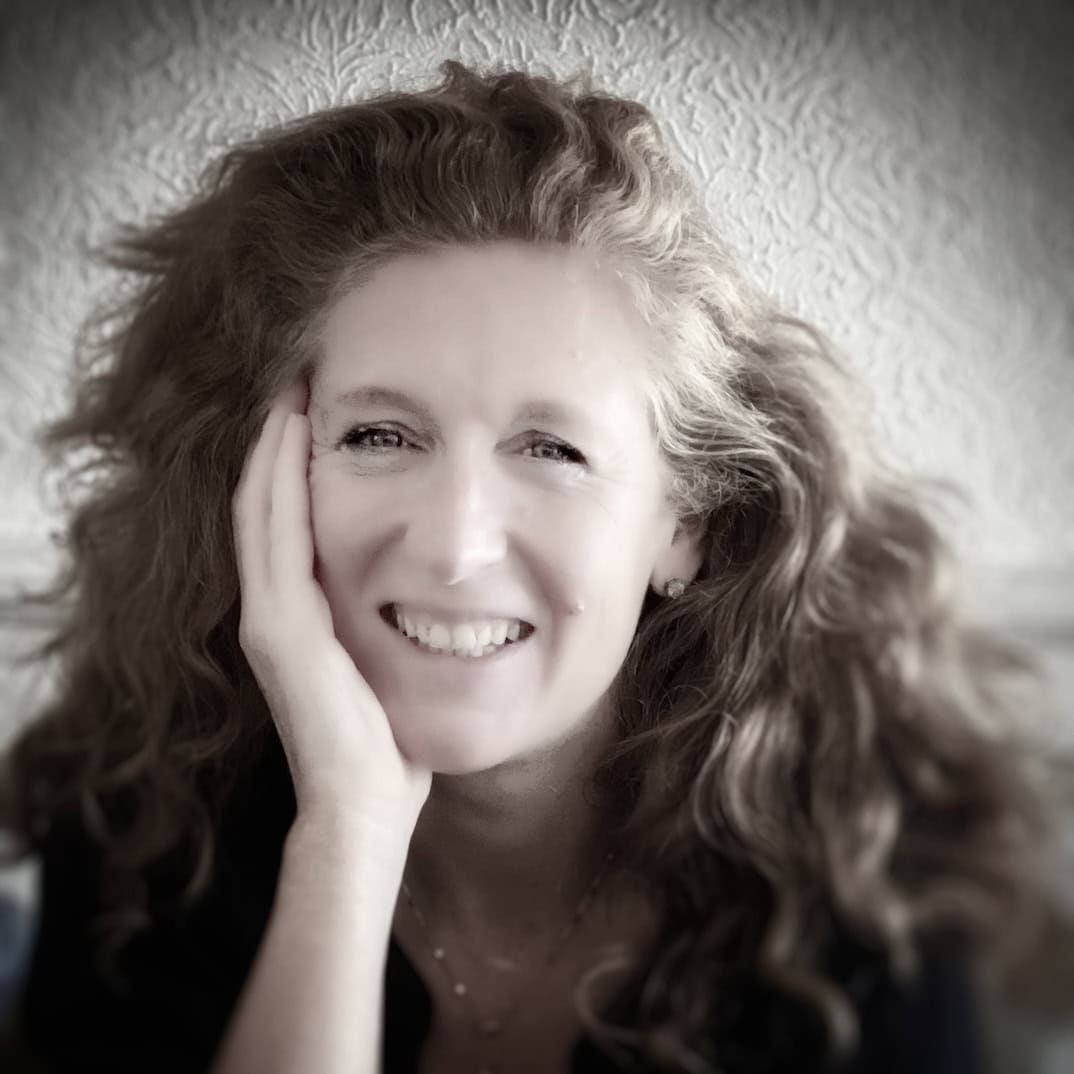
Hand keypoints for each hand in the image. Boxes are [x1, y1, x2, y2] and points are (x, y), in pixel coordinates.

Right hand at [231, 378, 431, 837]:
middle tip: (297, 382)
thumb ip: (383, 621)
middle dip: (278, 443)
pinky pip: (275, 536)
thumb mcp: (383, 662)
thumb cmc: (385, 742)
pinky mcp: (279, 627)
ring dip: (274, 449)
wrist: (364, 803)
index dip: (290, 467)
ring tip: (293, 394)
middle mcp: (270, 608)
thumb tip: (430, 588)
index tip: (314, 414)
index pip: (282, 523)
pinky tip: (292, 439)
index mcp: (294, 615)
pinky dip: (279, 482)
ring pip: (260, 509)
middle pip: (262, 504)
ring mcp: (268, 615)